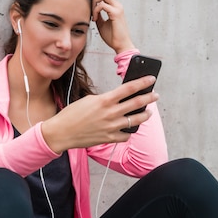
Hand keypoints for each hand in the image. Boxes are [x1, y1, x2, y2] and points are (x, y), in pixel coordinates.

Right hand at [41, 76, 157, 152]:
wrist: (62, 132)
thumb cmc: (72, 114)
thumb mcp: (89, 100)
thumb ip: (105, 99)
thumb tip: (117, 99)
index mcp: (104, 100)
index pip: (129, 88)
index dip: (143, 82)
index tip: (151, 79)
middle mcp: (110, 113)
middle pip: (137, 103)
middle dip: (149, 98)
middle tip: (155, 95)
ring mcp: (111, 127)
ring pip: (135, 120)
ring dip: (144, 115)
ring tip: (147, 112)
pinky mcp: (109, 138)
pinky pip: (125, 135)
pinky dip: (128, 131)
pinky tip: (128, 129)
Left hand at [92, 0, 135, 53]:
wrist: (121, 45)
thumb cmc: (113, 37)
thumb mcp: (102, 24)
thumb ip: (98, 15)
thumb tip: (91, 10)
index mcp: (115, 7)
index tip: (91, 11)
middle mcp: (117, 5)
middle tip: (90, 10)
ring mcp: (117, 8)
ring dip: (94, 2)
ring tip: (93, 15)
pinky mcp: (116, 13)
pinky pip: (102, 5)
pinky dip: (95, 11)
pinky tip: (95, 20)